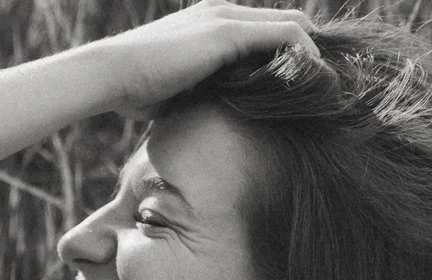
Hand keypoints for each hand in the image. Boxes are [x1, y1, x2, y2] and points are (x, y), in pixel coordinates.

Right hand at [88, 3, 320, 115]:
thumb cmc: (129, 88)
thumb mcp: (173, 88)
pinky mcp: (229, 31)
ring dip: (310, 53)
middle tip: (320, 84)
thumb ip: (198, 90)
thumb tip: (208, 116)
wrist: (108, 75)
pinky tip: (311, 77)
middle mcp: (221, 12)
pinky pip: (286, 35)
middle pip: (285, 22)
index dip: (285, 53)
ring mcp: (226, 18)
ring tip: (323, 83)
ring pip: (291, 24)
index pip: (262, 30)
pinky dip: (304, 54)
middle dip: (306, 50)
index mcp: (208, 22)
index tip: (299, 82)